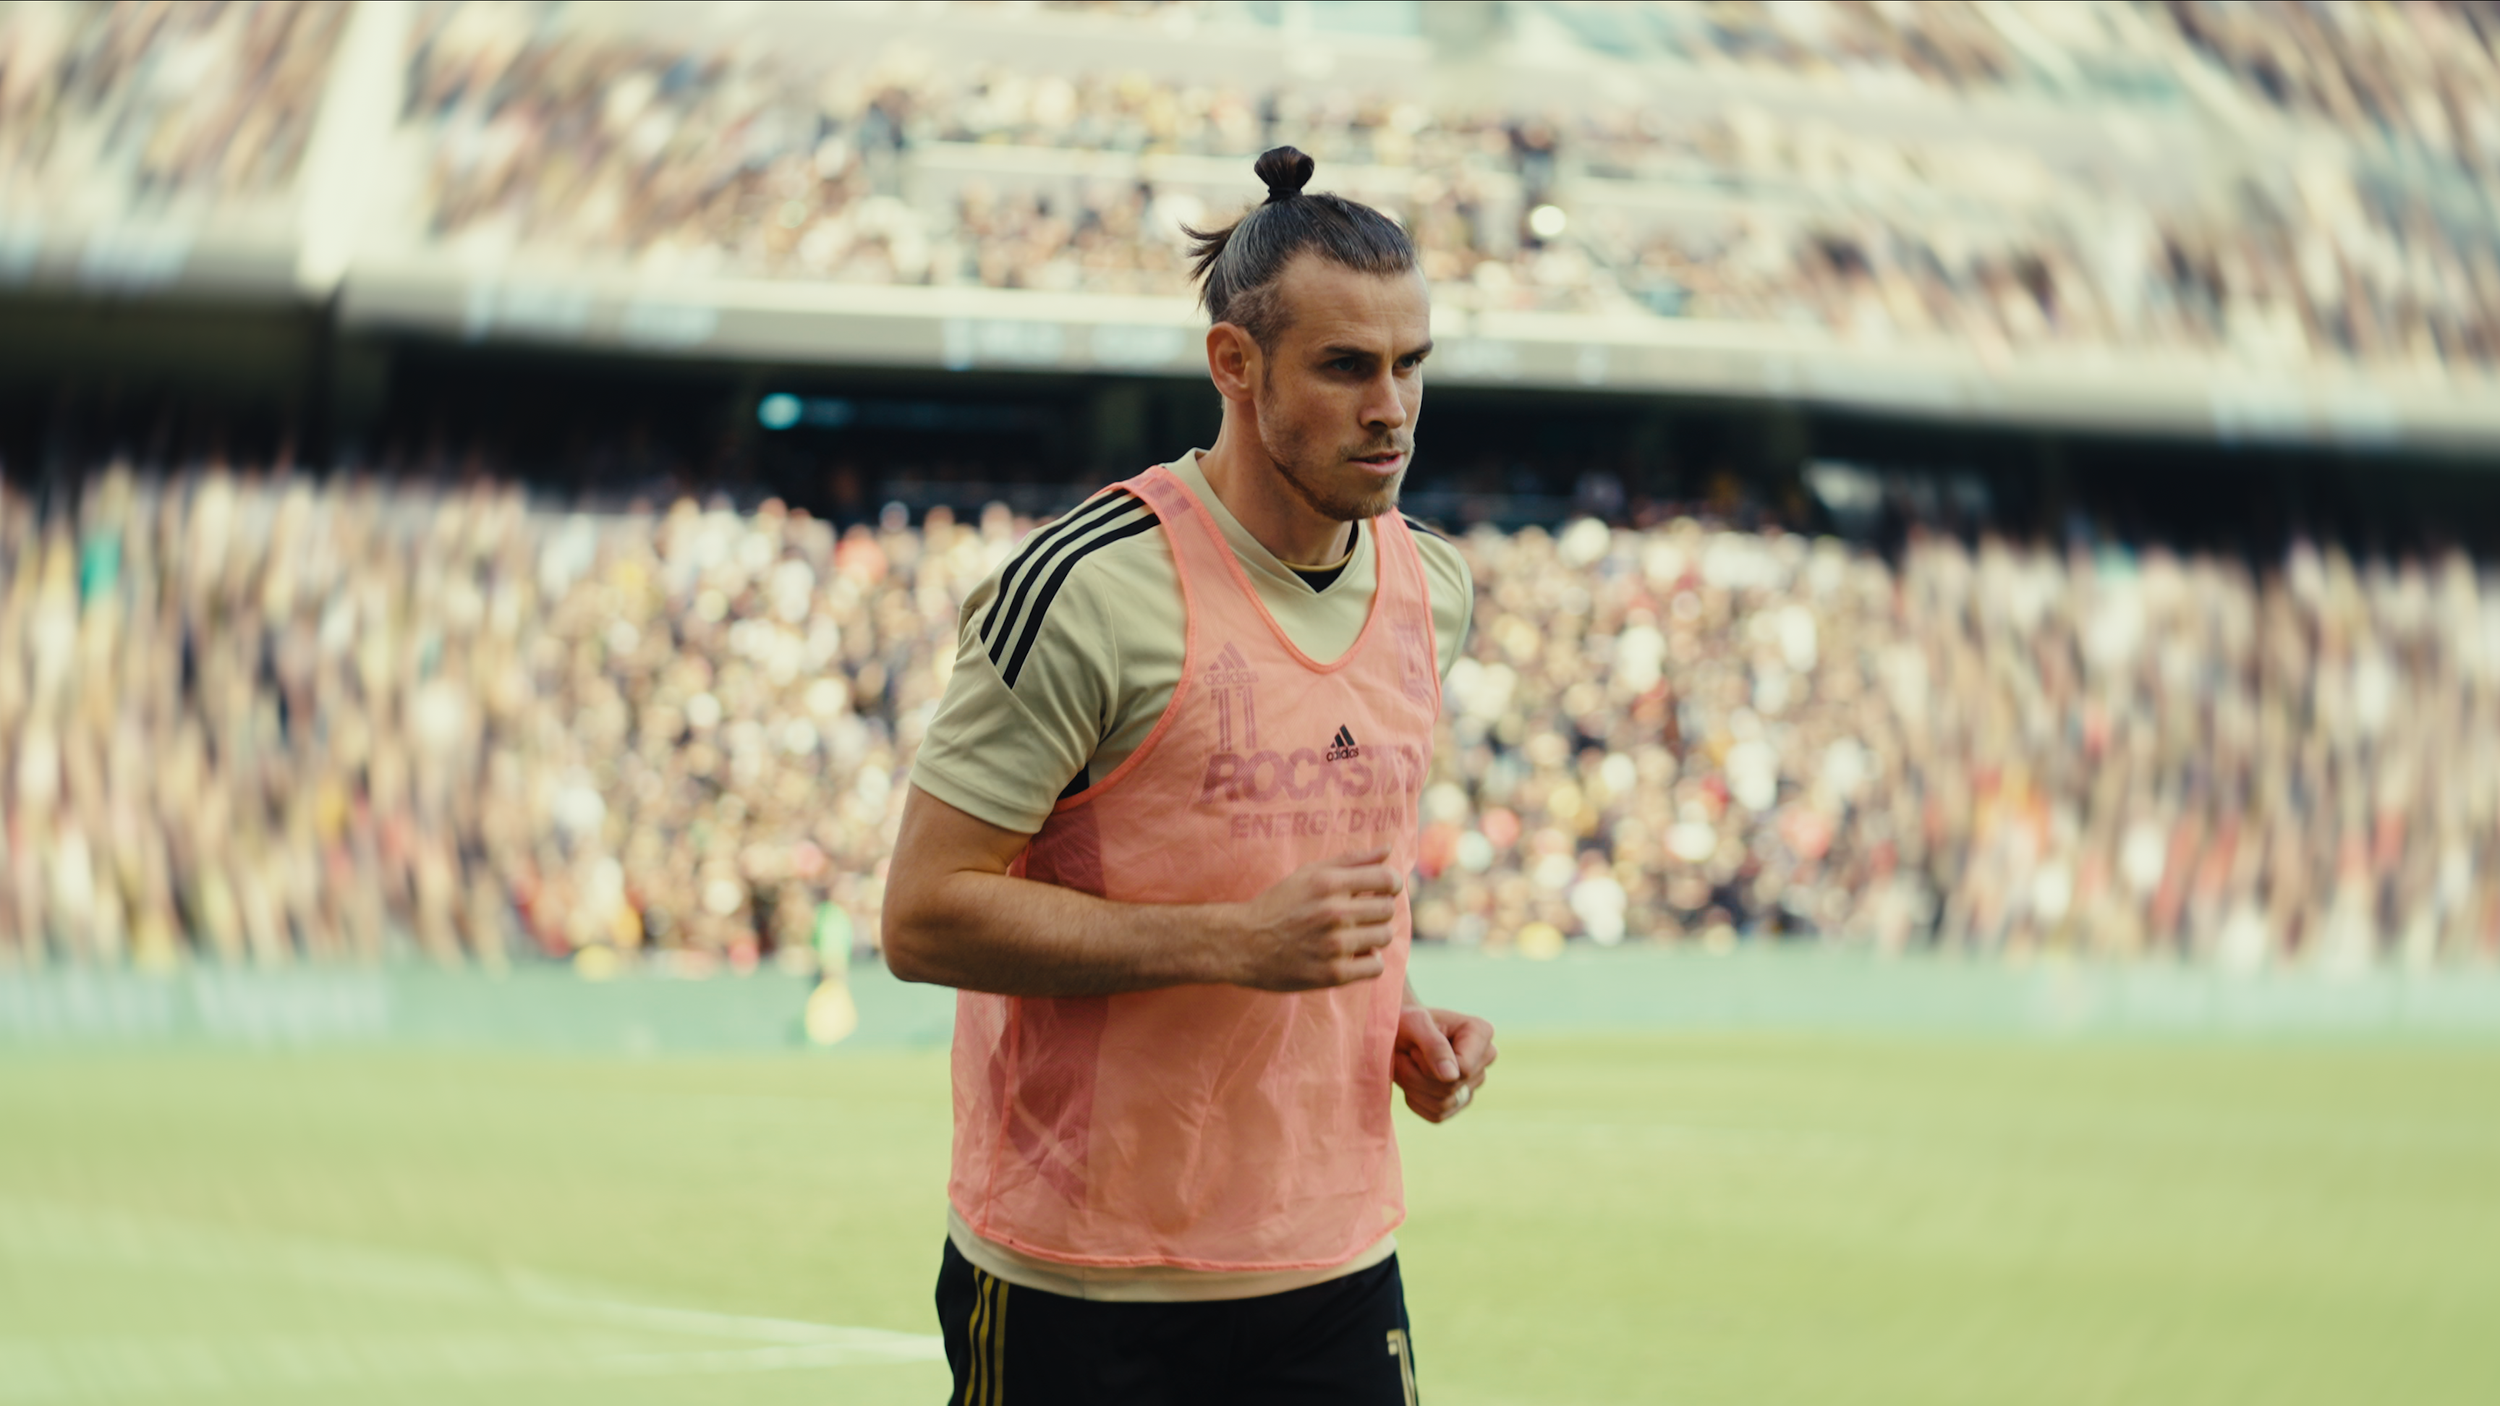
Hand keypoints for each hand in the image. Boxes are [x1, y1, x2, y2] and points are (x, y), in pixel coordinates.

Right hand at [1223, 848, 1404, 991]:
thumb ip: (1351, 861)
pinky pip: (1376, 966)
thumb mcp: (1310, 874)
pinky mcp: (1333, 974)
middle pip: (1388, 909)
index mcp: (1328, 883)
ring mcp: (1334, 945)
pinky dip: (1369, 961)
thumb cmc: (1279, 904)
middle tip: (1362, 915)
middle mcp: (1333, 912)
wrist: (1243, 943)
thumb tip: (1388, 850)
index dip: (1391, 884)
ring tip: (1355, 935)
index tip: (1381, 890)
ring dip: (1374, 936)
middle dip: (1379, 910)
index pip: (1387, 880)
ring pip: (1385, 937)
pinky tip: (1352, 955)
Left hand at [1393, 1004, 1495, 1122]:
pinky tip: (1411, 1081)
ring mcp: (1474, 1082)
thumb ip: (1434, 1046)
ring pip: (1443, 1105)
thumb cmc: (1405, 1022)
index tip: (1417, 1046)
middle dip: (1418, 1075)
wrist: (1397, 1035)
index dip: (1432, 1064)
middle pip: (1451, 1087)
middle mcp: (1484, 1058)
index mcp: (1481, 1032)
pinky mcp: (1460, 1102)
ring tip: (1406, 1066)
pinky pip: (1436, 1115)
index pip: (1463, 1068)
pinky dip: (1415, 1101)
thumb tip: (1451, 1077)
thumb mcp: (1413, 1023)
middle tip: (1406, 1054)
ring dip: (1413, 1088)